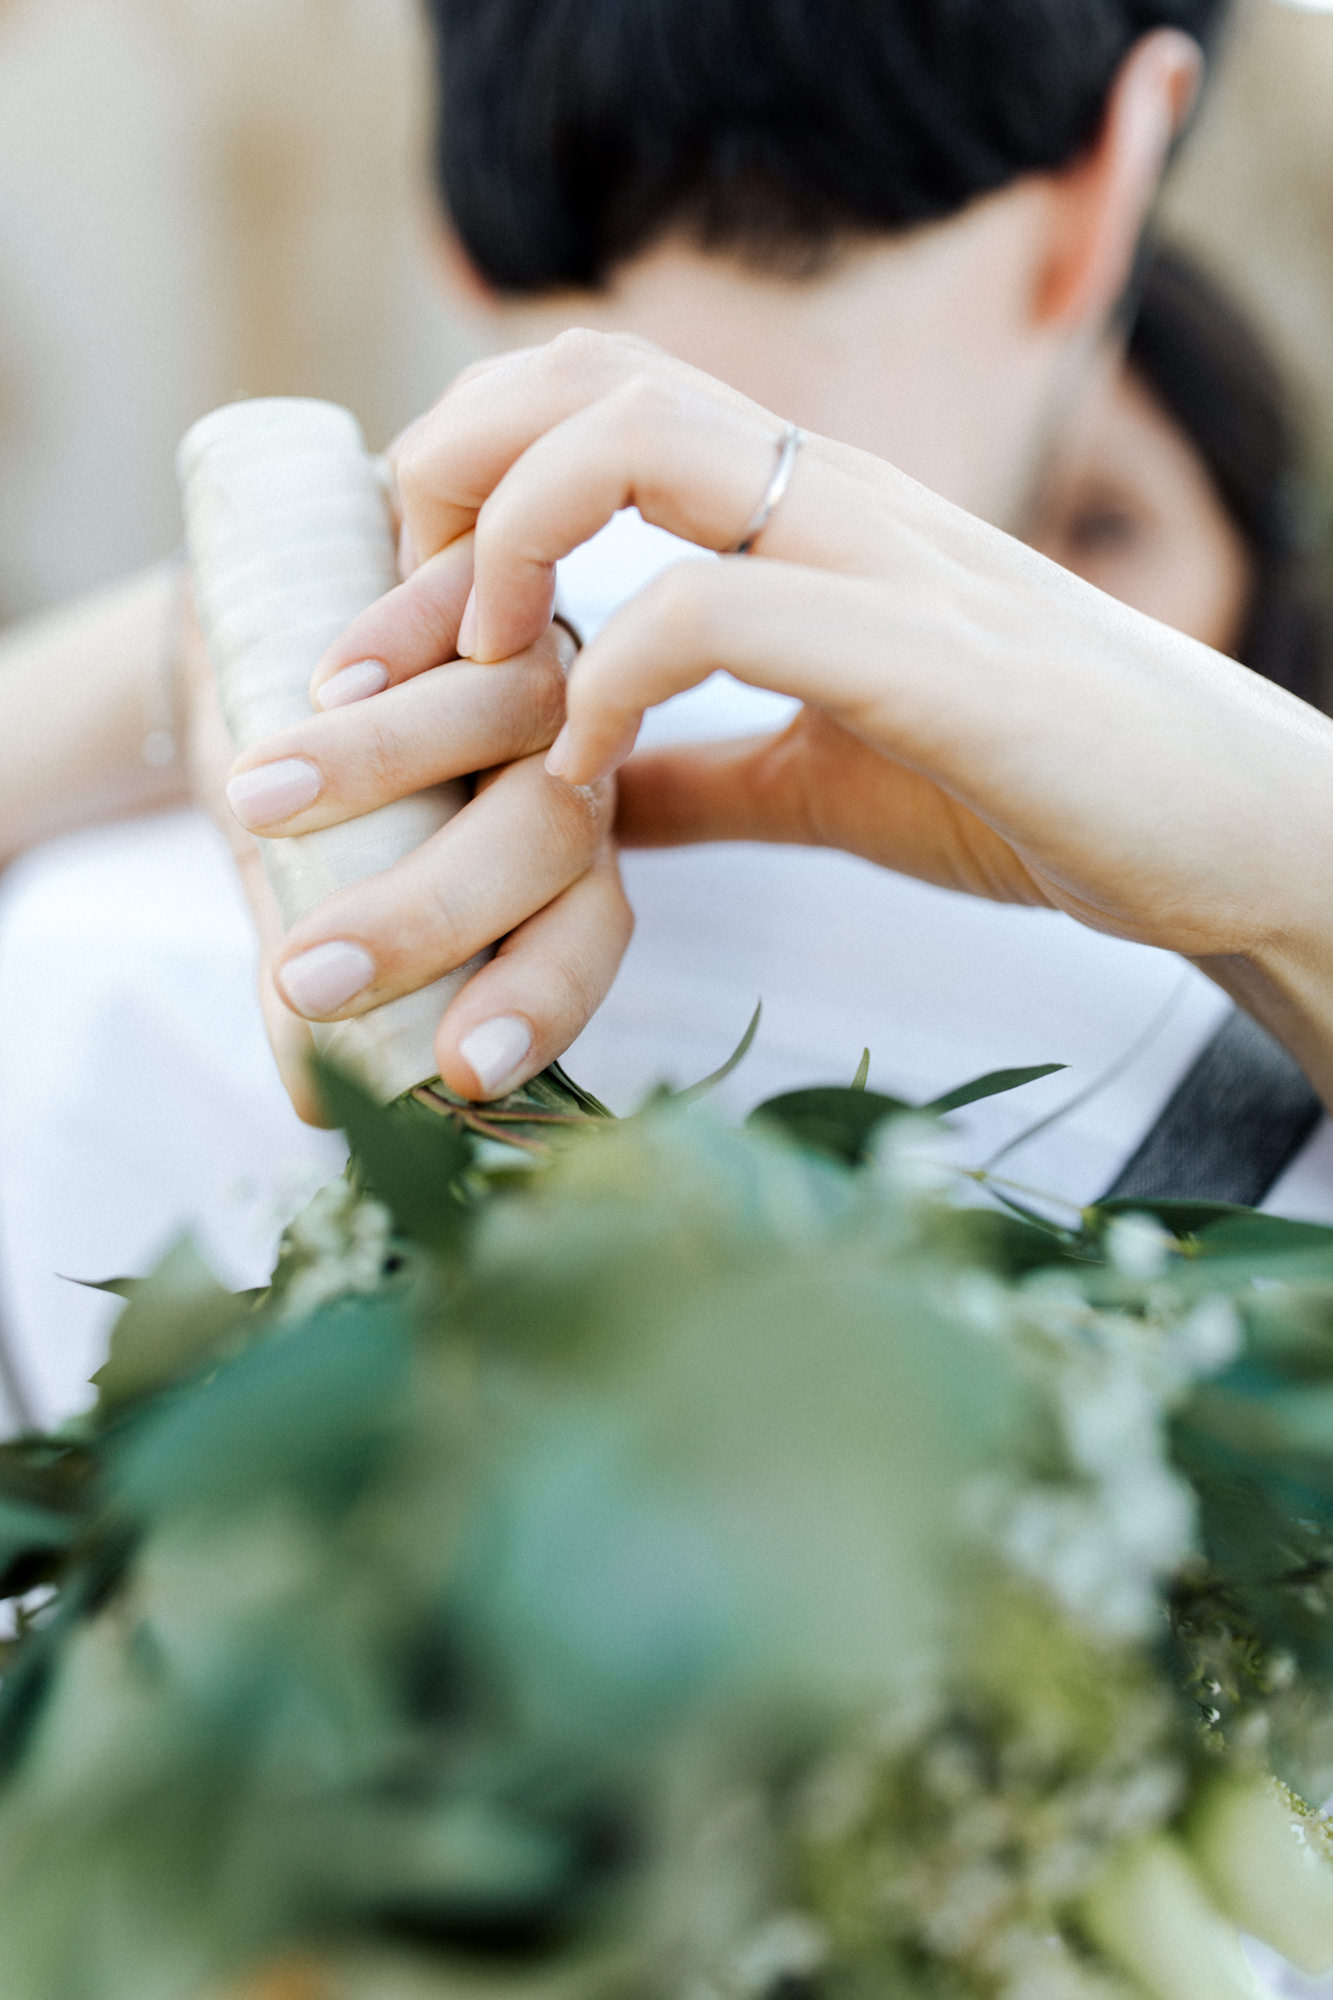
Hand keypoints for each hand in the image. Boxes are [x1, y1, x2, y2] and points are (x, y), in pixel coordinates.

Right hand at [225, 561, 629, 1105]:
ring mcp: (534, 649)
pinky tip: (317, 678)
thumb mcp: (304, 893)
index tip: (466, 1068)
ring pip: (518, 704)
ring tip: (257, 801)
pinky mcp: (480, 555)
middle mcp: (569, 758)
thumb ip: (316, 983)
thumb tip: (314, 1104)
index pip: (588, 936)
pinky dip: (396, 635)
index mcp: (559, 859)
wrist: (258, 639)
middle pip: (556, 833)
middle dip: (431, 913)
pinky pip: (466, 584)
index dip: (541, 1002)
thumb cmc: (308, 801)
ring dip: (387, 762)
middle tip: (308, 976)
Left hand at [370, 329, 1332, 1102]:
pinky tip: (590, 765)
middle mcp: (829, 499)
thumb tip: (574, 795)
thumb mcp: (818, 779)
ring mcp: (880, 559)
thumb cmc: (1032, 792)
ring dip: (506, 543)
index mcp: (801, 513)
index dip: (462, 476)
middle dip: (446, 471)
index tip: (398, 618)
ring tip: (475, 676)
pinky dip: (616, 677)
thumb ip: (692, 773)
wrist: (1221, 832)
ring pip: (640, 439)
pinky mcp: (927, 658)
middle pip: (589, 373)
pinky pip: (720, 607)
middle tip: (386, 632)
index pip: (593, 398)